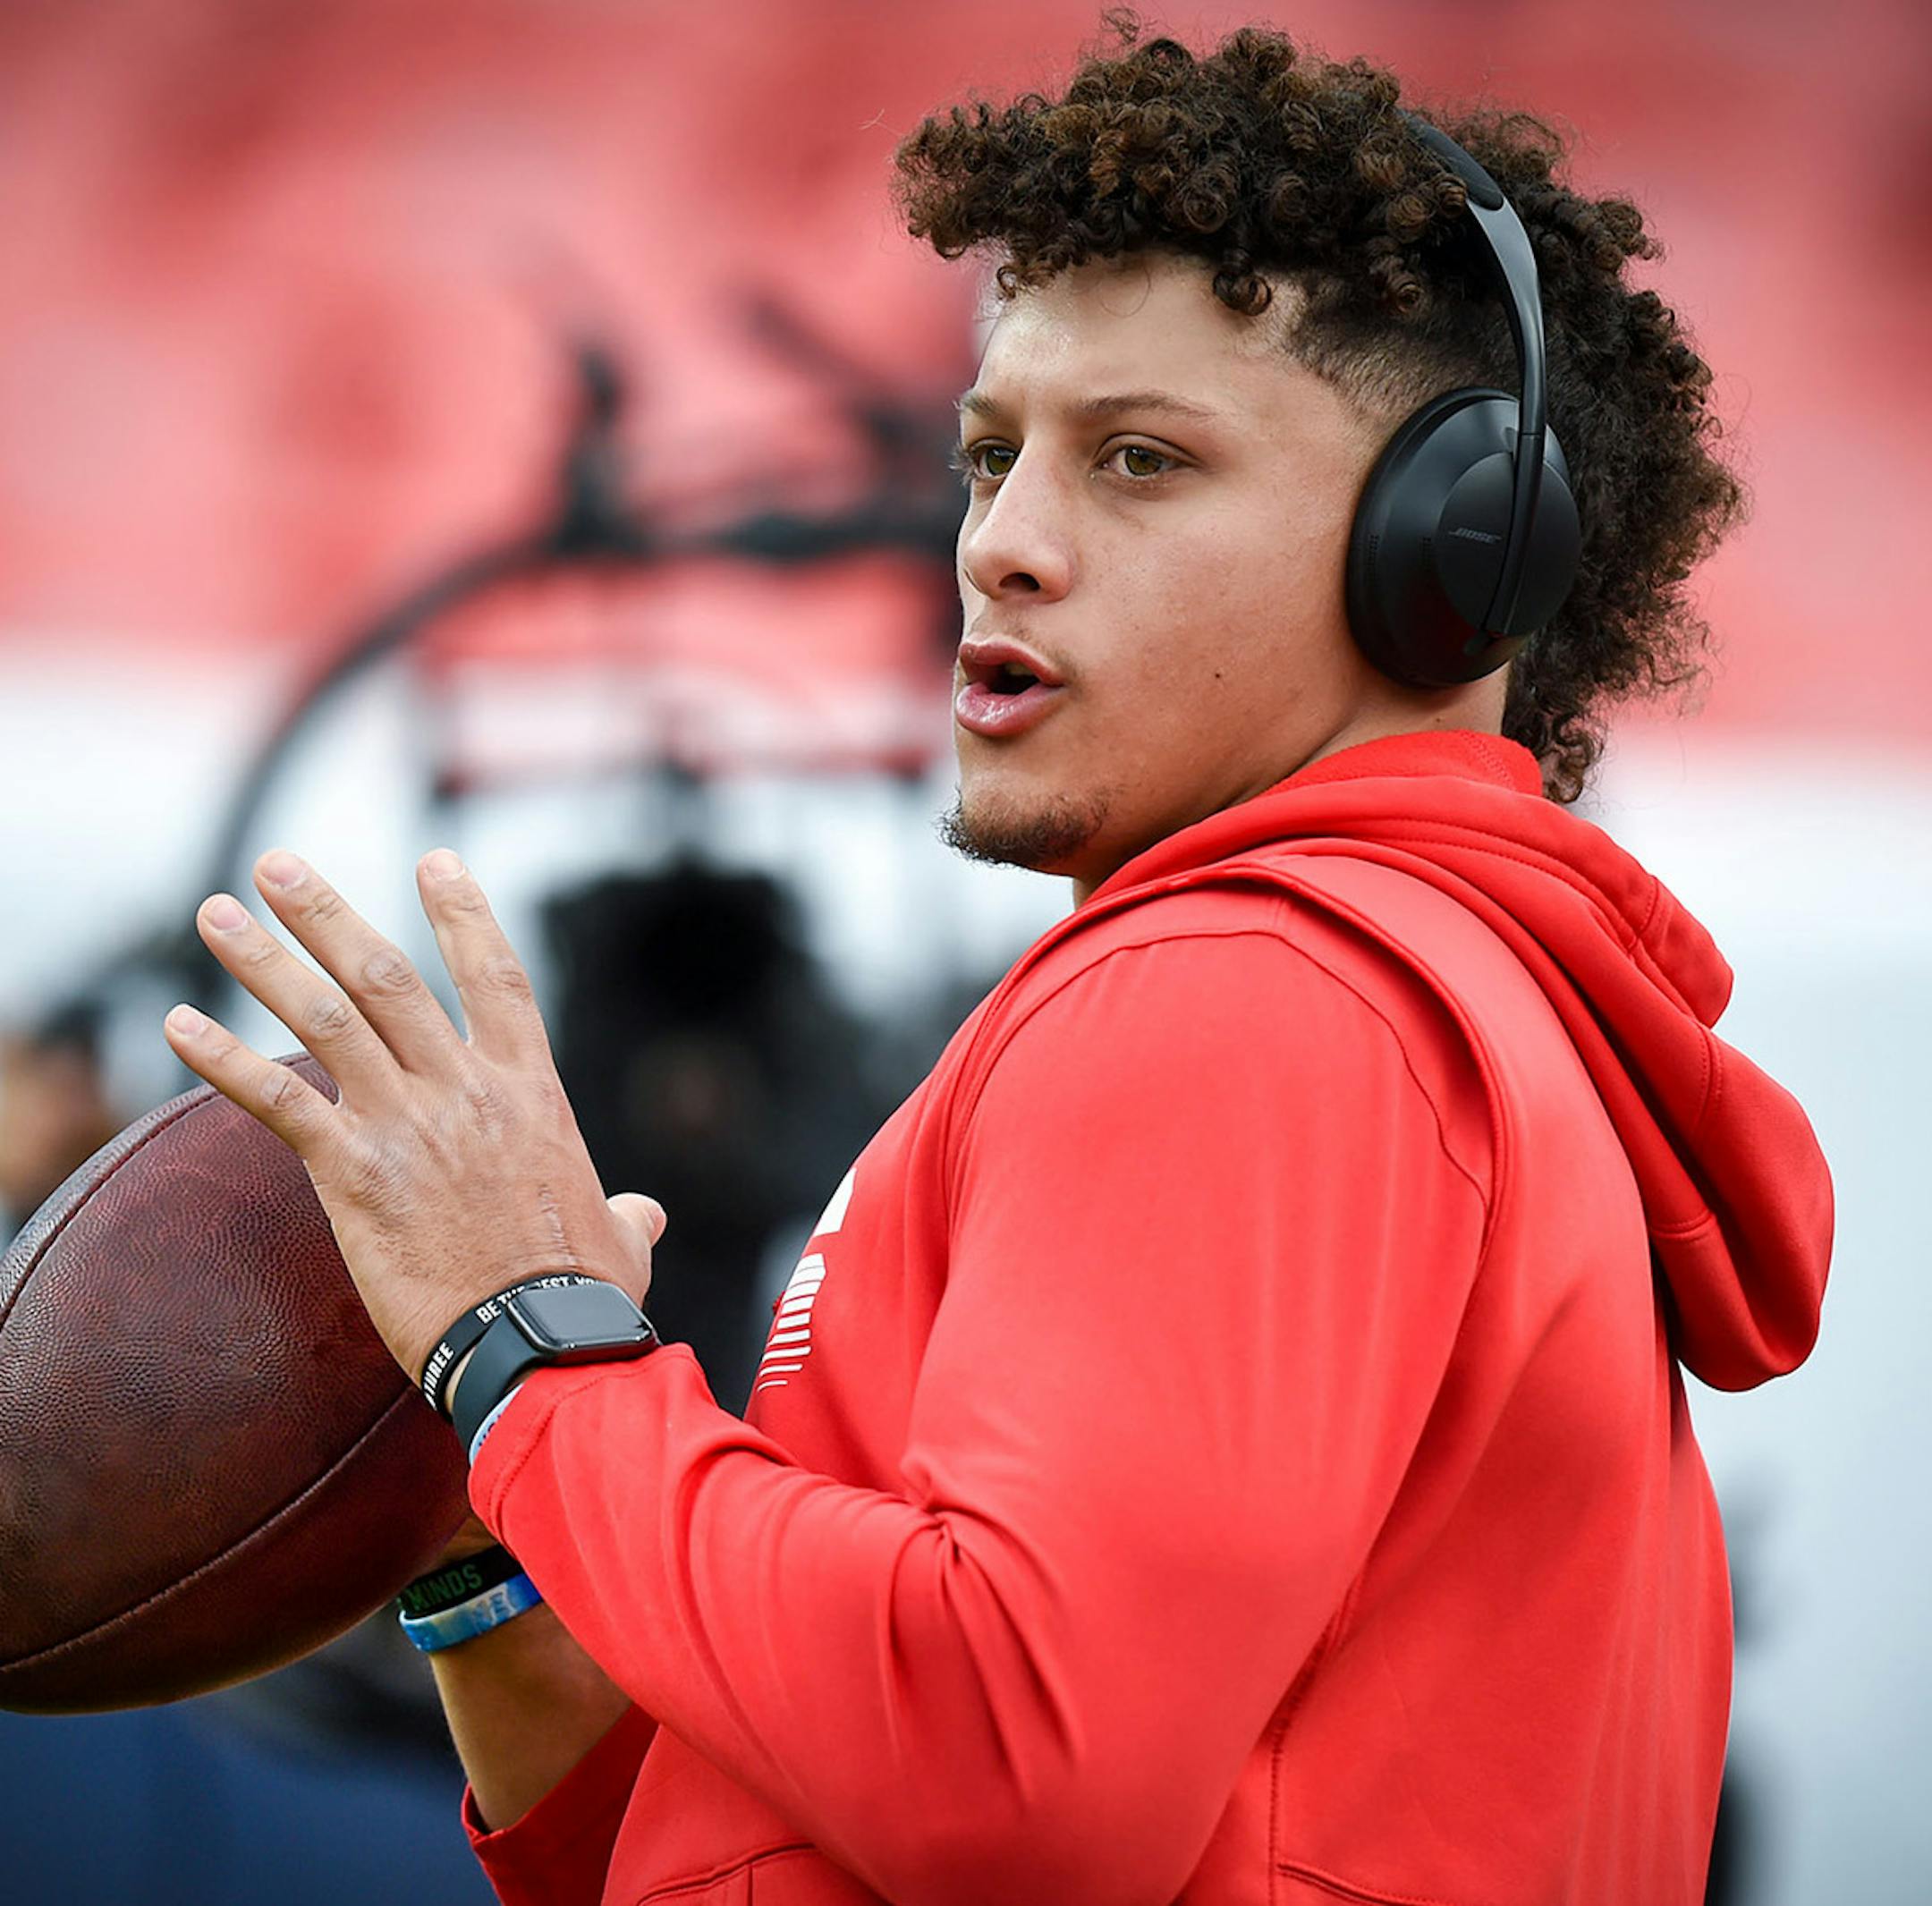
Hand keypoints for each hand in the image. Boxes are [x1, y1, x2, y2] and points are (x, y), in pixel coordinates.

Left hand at [162, 847, 668, 1389]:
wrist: (536, 1340)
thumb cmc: (584, 1298)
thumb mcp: (620, 1240)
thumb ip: (628, 1213)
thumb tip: (644, 1214)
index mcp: (530, 1091)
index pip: (497, 976)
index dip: (464, 912)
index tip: (434, 858)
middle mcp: (466, 1089)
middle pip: (389, 976)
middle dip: (329, 914)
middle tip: (278, 864)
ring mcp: (408, 1124)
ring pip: (327, 1018)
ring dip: (265, 960)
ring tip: (215, 912)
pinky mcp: (353, 1173)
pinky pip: (278, 1100)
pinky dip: (222, 1059)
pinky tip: (174, 1025)